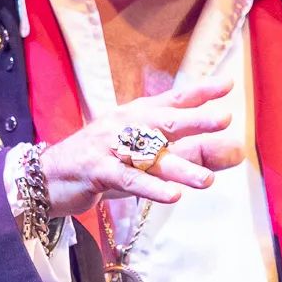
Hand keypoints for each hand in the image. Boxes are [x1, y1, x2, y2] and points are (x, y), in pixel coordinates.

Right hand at [40, 78, 242, 217]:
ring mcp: (109, 147)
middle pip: (164, 121)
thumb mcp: (143, 155)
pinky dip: (151, 187)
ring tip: (208, 180)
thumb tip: (232, 152)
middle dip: (195, 120)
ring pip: (149, 156)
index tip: (227, 85)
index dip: (199, 92)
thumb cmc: (101, 162)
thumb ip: (185, 152)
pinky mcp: (97, 171)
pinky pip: (127, 179)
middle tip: (224, 119)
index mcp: (135, 115)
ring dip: (180, 167)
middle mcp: (125, 125)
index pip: (171, 100)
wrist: (48, 175)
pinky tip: (173, 195)